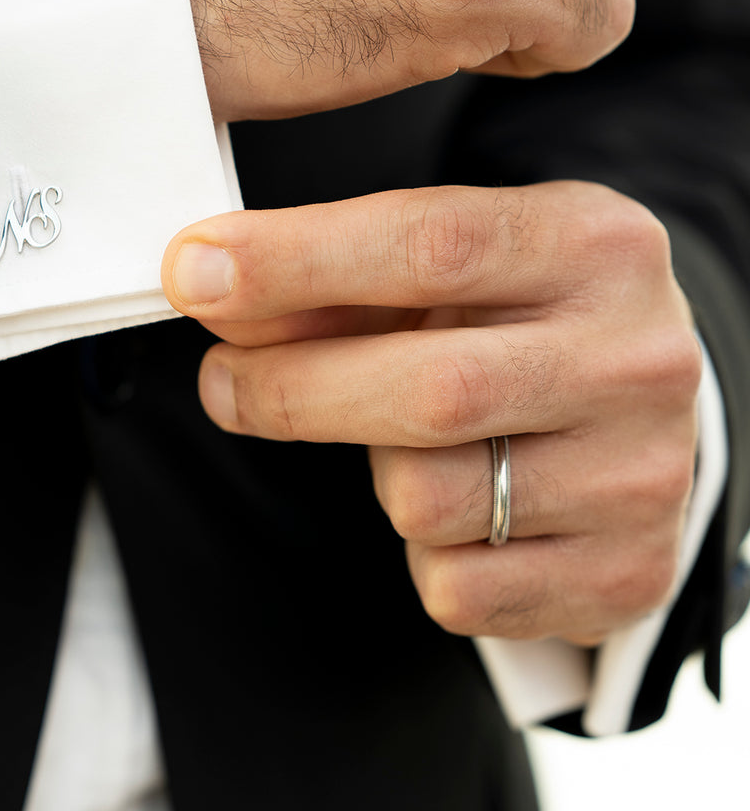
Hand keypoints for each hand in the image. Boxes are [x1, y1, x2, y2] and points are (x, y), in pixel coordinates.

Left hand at [160, 183, 700, 643]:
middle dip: (289, 389)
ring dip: (377, 472)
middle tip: (222, 380)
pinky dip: (425, 553)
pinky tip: (459, 507)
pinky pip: (457, 588)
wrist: (634, 401)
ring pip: (427, 499)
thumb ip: (335, 275)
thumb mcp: (445, 264)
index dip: (295, 260)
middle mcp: (634, 358)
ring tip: (402, 440)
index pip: (429, 244)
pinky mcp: (624, 571)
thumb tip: (211, 291)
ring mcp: (640, 474)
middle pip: (428, 389)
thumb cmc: (513, 315)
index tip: (193, 272)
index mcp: (590, 246)